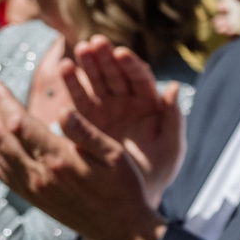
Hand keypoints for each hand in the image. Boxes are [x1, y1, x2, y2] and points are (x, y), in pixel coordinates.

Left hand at [0, 76, 164, 239]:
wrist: (120, 231)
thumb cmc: (124, 189)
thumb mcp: (115, 155)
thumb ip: (86, 131)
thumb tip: (62, 108)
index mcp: (59, 160)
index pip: (20, 123)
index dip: (3, 100)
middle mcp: (39, 175)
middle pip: (0, 135)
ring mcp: (32, 188)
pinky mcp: (32, 198)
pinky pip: (0, 172)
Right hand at [61, 36, 184, 208]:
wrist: (133, 197)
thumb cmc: (158, 171)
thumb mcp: (171, 147)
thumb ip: (174, 118)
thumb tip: (174, 87)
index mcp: (149, 103)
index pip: (140, 77)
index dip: (131, 65)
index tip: (121, 54)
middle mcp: (126, 101)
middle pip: (116, 73)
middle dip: (105, 58)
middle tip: (95, 43)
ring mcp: (105, 108)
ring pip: (96, 81)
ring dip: (87, 65)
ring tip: (78, 53)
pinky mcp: (86, 118)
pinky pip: (78, 97)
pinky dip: (72, 83)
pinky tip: (65, 69)